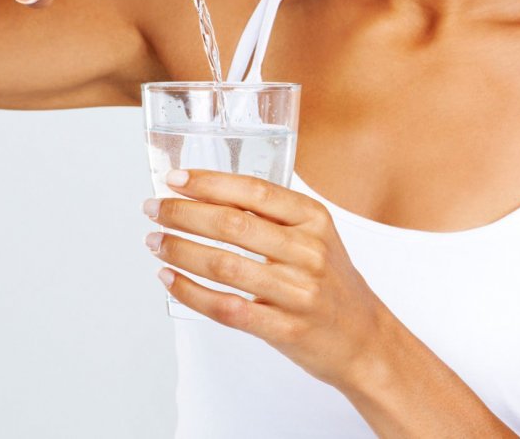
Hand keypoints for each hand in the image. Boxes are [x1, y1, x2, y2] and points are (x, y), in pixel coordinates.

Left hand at [143, 169, 388, 391]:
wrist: (365, 339)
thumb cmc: (331, 282)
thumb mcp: (316, 236)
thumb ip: (273, 216)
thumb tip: (207, 195)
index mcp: (314, 219)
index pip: (254, 190)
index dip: (209, 182)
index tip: (175, 179)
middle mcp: (308, 251)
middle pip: (233, 224)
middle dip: (183, 213)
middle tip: (154, 208)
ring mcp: (297, 292)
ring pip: (224, 265)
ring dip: (179, 250)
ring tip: (155, 241)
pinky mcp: (284, 328)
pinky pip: (226, 307)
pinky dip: (190, 292)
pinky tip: (170, 278)